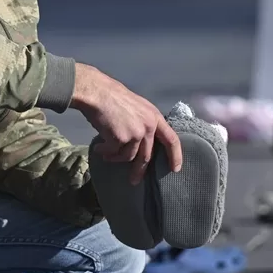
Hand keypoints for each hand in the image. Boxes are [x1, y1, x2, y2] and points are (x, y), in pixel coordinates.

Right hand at [72, 64, 182, 183]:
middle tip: (134, 181)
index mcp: (154, 116)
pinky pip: (113, 153)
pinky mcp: (121, 138)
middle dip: (139, 170)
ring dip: (115, 158)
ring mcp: (136, 133)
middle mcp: (148, 126)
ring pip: (128, 157)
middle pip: (148, 155)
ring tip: (105, 154)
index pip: (171, 139)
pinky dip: (105, 152)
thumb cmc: (112, 97)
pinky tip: (99, 147)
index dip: (175, 156)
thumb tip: (141, 143)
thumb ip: (143, 123)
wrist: (96, 92)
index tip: (176, 169)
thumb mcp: (137, 107)